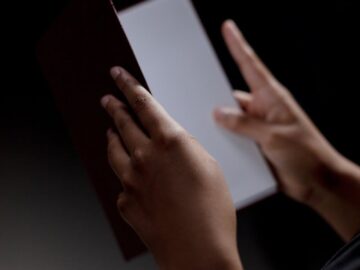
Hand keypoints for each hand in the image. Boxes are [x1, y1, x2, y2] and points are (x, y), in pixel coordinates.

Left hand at [101, 67, 242, 269]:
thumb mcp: (209, 166)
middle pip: (123, 123)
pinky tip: (128, 175)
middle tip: (107, 98)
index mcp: (170, 141)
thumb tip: (172, 143)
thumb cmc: (211, 211)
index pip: (143, 103)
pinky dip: (123, 174)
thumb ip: (186, 149)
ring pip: (114, 149)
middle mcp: (145, 156)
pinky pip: (121, 181)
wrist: (197, 250)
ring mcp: (131, 179)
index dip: (128, 86)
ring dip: (111, 136)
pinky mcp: (126, 200)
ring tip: (109, 130)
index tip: (118, 76)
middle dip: (114, 107)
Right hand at [214, 20, 359, 239]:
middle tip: (194, 92)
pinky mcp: (254, 144)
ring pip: (230, 119)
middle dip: (215, 95)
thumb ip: (244, 124)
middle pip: (233, 96)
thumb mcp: (273, 136)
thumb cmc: (306, 154)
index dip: (238, 46)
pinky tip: (212, 144)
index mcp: (272, 98)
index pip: (251, 66)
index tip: (228, 28)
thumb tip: (218, 112)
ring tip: (200, 124)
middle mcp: (262, 109)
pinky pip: (233, 137)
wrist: (318, 183)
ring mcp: (257, 128)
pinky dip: (224, 140)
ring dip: (219, 124)